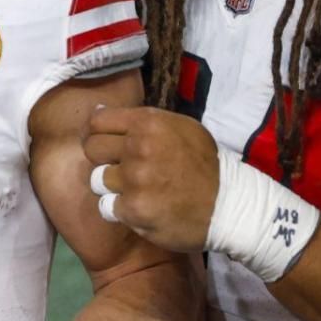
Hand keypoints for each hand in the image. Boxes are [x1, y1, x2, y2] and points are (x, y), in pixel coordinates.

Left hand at [84, 106, 221, 251]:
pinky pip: (107, 207)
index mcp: (148, 124)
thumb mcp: (179, 128)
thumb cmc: (202, 164)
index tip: (104, 143)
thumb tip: (98, 111)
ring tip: (138, 190)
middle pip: (92, 149)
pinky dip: (122, 210)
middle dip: (103, 159)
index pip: (97, 121)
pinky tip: (143, 208)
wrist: (229, 205)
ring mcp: (134, 180)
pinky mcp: (133, 209)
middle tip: (123, 169)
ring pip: (98, 180)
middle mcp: (138, 148)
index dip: (95, 132)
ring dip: (114, 187)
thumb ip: (140, 121)